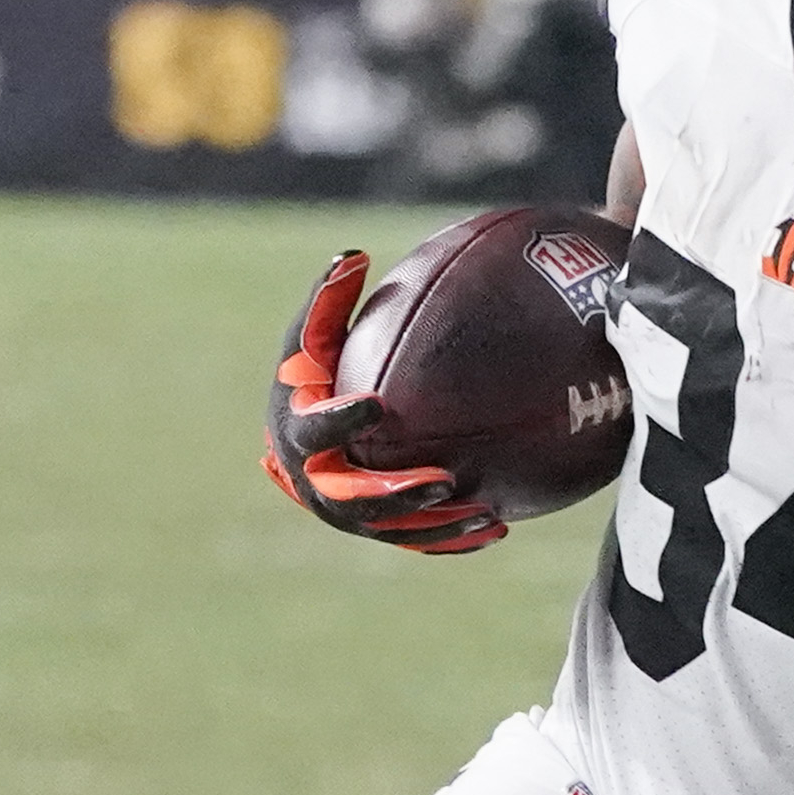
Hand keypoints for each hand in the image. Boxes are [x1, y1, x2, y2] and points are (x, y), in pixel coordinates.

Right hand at [265, 249, 507, 555]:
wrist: (309, 438)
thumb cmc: (315, 375)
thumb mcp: (314, 339)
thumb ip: (329, 302)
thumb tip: (353, 253)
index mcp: (296, 434)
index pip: (314, 434)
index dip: (342, 423)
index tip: (377, 405)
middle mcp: (316, 485)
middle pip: (354, 500)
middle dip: (399, 494)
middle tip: (444, 479)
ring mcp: (347, 515)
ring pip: (392, 530)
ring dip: (437, 526)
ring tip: (482, 512)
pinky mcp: (378, 531)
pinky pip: (416, 541)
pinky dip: (452, 540)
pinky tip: (497, 527)